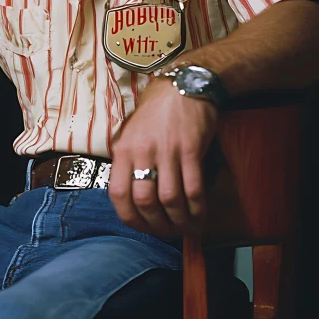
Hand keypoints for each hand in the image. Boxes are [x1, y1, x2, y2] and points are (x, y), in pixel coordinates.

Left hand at [109, 75, 218, 238]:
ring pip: (170, 199)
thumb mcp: (132, 134)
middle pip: (145, 202)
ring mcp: (167, 150)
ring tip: (186, 228)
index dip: (130, 218)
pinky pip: (193, 188)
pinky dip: (197, 208)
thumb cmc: (156, 112)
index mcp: (124, 149)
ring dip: (179, 221)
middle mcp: (142, 152)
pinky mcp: (191, 149)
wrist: (182, 86)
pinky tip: (200, 215)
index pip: (118, 194)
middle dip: (157, 225)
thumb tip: (135, 200)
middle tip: (168, 233)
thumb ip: (130, 163)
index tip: (142, 227)